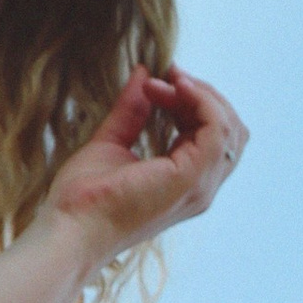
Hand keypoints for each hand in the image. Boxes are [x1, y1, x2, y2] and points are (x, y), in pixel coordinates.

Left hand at [46, 64, 246, 274]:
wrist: (72, 228)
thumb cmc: (84, 200)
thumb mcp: (111, 141)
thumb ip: (131, 110)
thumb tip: (143, 74)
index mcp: (186, 184)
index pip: (213, 136)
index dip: (193, 102)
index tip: (158, 82)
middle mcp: (200, 188)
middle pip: (229, 130)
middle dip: (202, 95)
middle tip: (167, 77)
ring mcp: (199, 185)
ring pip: (228, 127)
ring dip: (200, 95)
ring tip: (166, 82)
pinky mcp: (191, 178)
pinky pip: (216, 128)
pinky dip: (201, 101)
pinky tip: (174, 88)